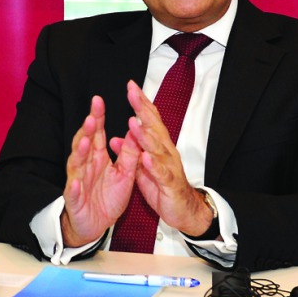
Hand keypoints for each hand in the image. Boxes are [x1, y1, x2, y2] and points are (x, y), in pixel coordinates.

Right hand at [60, 95, 141, 246]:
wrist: (95, 223)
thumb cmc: (106, 197)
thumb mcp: (125, 174)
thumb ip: (129, 154)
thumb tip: (136, 130)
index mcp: (97, 157)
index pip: (96, 133)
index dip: (97, 117)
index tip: (99, 100)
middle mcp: (85, 165)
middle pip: (84, 144)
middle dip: (87, 130)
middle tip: (93, 116)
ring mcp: (77, 181)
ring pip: (76, 164)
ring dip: (79, 152)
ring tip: (86, 140)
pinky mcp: (75, 199)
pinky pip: (73, 192)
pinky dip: (74, 187)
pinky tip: (76, 182)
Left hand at [123, 80, 213, 236]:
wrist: (185, 210)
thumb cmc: (162, 186)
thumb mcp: (141, 168)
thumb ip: (129, 152)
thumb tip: (113, 138)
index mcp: (158, 146)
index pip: (150, 120)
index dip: (141, 103)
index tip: (131, 86)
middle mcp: (166, 151)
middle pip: (154, 127)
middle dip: (143, 109)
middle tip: (132, 93)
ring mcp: (169, 166)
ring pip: (157, 148)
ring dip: (145, 135)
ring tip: (133, 122)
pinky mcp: (170, 184)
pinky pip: (161, 173)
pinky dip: (153, 165)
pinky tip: (145, 157)